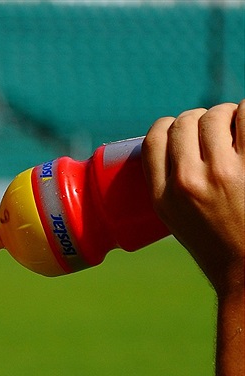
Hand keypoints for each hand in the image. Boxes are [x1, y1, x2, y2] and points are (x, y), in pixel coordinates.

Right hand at [143, 100, 244, 297]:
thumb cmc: (218, 244)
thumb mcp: (176, 221)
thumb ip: (172, 186)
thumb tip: (184, 142)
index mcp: (163, 197)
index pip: (155, 138)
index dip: (169, 126)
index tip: (183, 132)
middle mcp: (187, 183)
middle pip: (186, 122)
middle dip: (201, 120)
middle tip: (215, 133)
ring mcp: (221, 173)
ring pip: (217, 114)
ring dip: (227, 115)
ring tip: (236, 129)